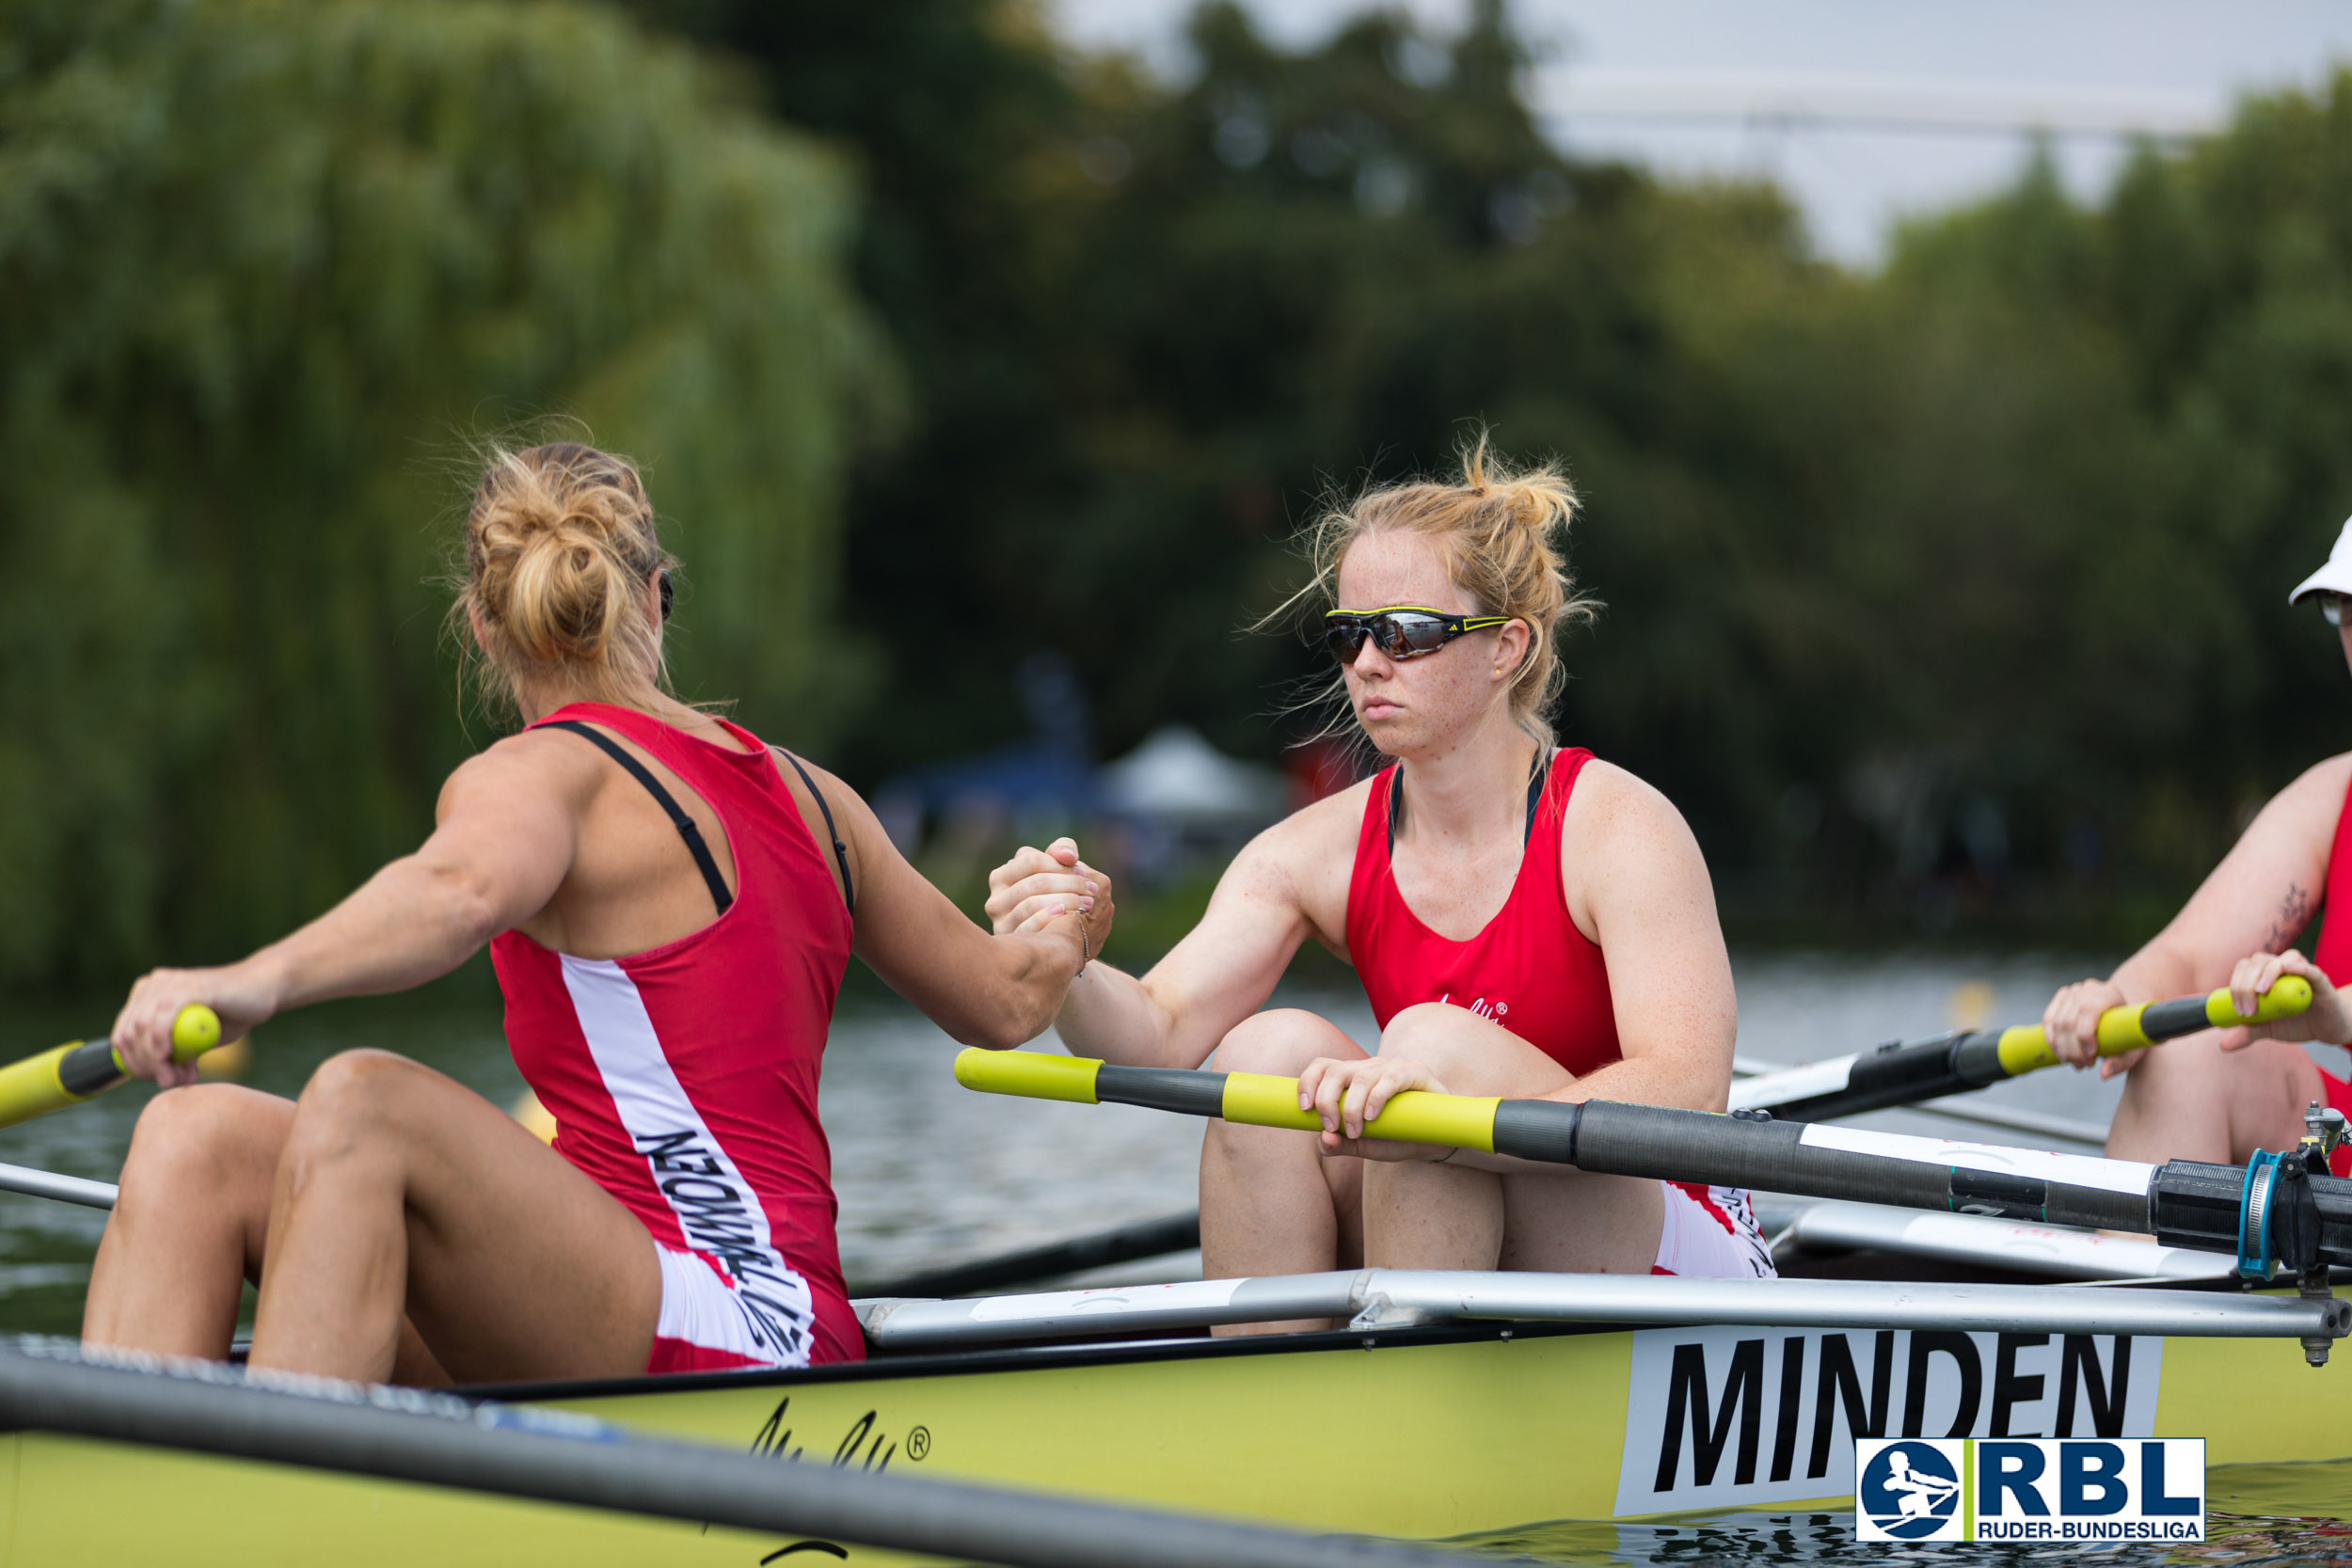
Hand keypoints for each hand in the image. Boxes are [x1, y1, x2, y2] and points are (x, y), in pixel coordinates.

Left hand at [110, 964, 274, 1087]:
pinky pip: (163, 1015)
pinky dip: (160, 1039)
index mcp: (147, 995)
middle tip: (169, 1081)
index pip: (122, 1034)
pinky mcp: (190, 986)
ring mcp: (169, 983)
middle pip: (128, 1033)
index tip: (156, 1080)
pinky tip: (167, 1055)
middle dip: (144, 1065)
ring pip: (141, 1027)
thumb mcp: (197, 1040)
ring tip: (178, 1076)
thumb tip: (165, 1080)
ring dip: (154, 1059)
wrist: (264, 990)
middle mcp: (153, 985)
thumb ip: (178, 1054)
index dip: (133, 1063)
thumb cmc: (232, 1014)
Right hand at [985, 837, 1115, 956]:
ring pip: (1031, 904)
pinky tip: (1068, 915)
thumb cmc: (1057, 895)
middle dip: (1069, 884)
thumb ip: (1063, 850)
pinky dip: (1049, 917)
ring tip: (1088, 903)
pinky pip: (1028, 927)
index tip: (1084, 874)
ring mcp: (1001, 922)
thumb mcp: (1059, 868)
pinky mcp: (1012, 942)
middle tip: (1092, 890)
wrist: (1056, 941)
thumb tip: (1068, 855)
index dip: (1060, 865)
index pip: (1031, 860)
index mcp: (1002, 877)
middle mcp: (996, 899)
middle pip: (1035, 883)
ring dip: (1066, 900)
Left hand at [1296, 1054, 1456, 1162]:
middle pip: (1336, 1070)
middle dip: (1326, 1099)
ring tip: (1356, 1131)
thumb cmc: (1397, 1137)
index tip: (1304, 1109)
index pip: (1322, 1067)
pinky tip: (1373, 1117)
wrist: (1436, 1141)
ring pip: (1362, 1075)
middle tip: (1330, 1126)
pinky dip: (1377, 1097)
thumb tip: (1323, 1141)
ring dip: (1352, 1106)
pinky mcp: (1415, 1072)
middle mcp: (1369, 1067)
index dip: (1307, 1082)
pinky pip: (1391, 1078)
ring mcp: (1392, 1067)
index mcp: (1352, 1078)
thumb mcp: (1364, 1146)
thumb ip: (1340, 1144)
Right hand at [2043, 977, 2130, 1073]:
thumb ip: (2122, 1062)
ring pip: (2057, 1023)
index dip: (2084, 1034)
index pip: (2088, 1009)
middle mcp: (2088, 988)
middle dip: (2073, 1049)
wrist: (2121, 1015)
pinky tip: (2062, 1054)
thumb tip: (2104, 1074)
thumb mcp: (2133, 1048)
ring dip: (2063, 1048)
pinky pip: (2048, 1021)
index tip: (2092, 1056)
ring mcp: (2072, 991)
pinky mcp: (2060, 998)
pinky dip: (2052, 1041)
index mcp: (2109, 993)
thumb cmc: (2129, 1032)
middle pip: (2069, 1020)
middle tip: (2084, 1066)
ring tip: (2076, 1063)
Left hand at [2217, 949, 2351, 1050]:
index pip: (2244, 968)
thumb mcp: (2269, 1028)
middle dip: (2246, 984)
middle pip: (2258, 962)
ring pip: (2279, 961)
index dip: (2236, 985)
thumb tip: (2222, 1045)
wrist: (2328, 1029)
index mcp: (2265, 975)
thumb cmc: (2297, 1022)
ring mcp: (2301, 972)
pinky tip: (2288, 969)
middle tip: (2248, 1011)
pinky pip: (2309, 969)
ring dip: (2267, 974)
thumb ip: (2248, 1032)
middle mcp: (2281, 968)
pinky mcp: (2320, 981)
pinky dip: (2298, 967)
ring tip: (2261, 992)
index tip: (2238, 1011)